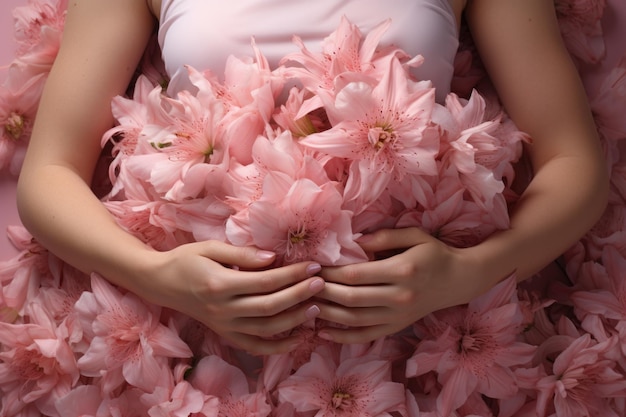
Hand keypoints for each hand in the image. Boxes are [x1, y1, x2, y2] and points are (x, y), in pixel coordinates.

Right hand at [140, 240, 324, 354]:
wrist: (160, 283)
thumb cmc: (186, 260)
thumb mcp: (210, 248)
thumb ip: (243, 253)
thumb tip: (274, 258)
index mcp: (220, 284)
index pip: (265, 281)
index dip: (292, 275)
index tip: (313, 265)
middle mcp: (223, 309)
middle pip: (270, 306)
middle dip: (299, 294)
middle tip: (322, 282)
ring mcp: (224, 325)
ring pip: (267, 328)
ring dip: (295, 319)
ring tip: (317, 305)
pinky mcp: (225, 334)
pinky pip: (255, 346)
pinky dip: (279, 346)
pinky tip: (299, 337)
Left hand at [315, 228, 488, 343]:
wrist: (459, 279)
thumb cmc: (434, 253)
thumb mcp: (414, 236)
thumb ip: (384, 236)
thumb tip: (354, 241)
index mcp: (401, 271)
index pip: (356, 274)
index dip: (330, 272)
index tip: (312, 266)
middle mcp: (399, 296)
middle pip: (351, 298)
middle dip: (323, 292)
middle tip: (302, 285)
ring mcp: (399, 315)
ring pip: (355, 319)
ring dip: (327, 314)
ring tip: (305, 305)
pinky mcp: (397, 327)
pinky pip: (366, 336)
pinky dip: (342, 337)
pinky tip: (322, 333)